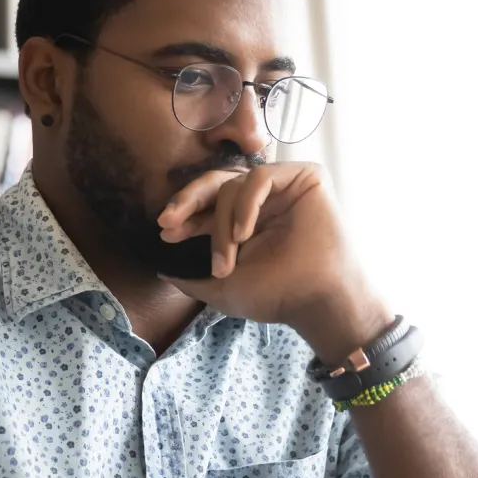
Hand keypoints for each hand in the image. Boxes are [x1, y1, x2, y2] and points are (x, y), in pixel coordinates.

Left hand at [156, 163, 391, 363]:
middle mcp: (262, 201)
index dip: (185, 215)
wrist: (316, 300)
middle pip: (216, 183)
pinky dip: (246, 203)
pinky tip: (244, 232)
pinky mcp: (305, 177)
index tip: (165, 231)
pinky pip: (261, 176)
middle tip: (169, 221)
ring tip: (228, 258)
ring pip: (234, 184)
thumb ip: (189, 279)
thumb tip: (161, 271)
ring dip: (222, 222)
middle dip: (187, 200)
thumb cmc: (275, 296)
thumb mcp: (220, 289)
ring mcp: (283, 188)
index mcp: (245, 221)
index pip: (207, 206)